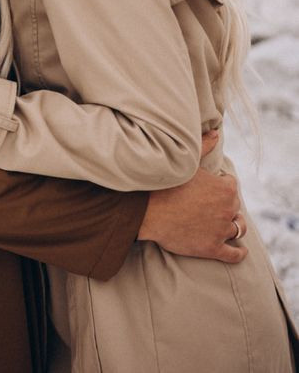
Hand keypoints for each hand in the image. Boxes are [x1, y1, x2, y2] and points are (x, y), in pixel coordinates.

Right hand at [137, 130, 247, 263]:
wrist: (148, 211)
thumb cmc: (166, 184)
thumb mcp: (188, 162)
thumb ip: (204, 146)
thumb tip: (216, 133)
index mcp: (226, 188)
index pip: (231, 185)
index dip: (221, 185)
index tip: (210, 187)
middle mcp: (228, 209)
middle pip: (234, 207)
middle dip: (226, 205)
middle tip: (212, 206)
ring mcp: (221, 230)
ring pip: (237, 229)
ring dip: (234, 226)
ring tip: (230, 226)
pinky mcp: (213, 249)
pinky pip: (233, 254)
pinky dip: (238, 253)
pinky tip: (240, 251)